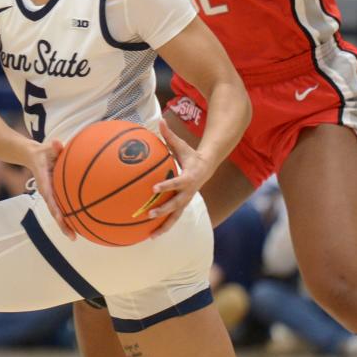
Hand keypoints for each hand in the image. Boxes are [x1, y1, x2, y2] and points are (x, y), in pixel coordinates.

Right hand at [26, 139, 76, 239]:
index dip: (54, 208)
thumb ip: (53, 146)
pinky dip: (71, 215)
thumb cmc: (43, 152)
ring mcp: (52, 195)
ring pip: (59, 213)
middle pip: (55, 211)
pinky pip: (64, 206)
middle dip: (62, 224)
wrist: (33, 156)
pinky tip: (82, 222)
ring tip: (76, 236)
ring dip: (66, 224)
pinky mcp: (56, 195)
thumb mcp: (47, 147)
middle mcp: (48, 192)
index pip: (49, 197)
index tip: (59, 217)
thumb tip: (57, 142)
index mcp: (44, 183)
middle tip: (72, 236)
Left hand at [146, 120, 213, 237]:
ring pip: (176, 217)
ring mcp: (186, 201)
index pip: (176, 183)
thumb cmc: (190, 155)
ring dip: (164, 226)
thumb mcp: (181, 145)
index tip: (153, 189)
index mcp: (188, 177)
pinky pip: (173, 219)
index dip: (166, 186)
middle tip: (148, 213)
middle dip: (163, 210)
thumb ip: (169, 135)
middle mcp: (188, 192)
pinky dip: (164, 227)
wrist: (207, 167)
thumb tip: (159, 120)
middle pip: (176, 204)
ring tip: (150, 235)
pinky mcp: (183, 206)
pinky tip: (150, 235)